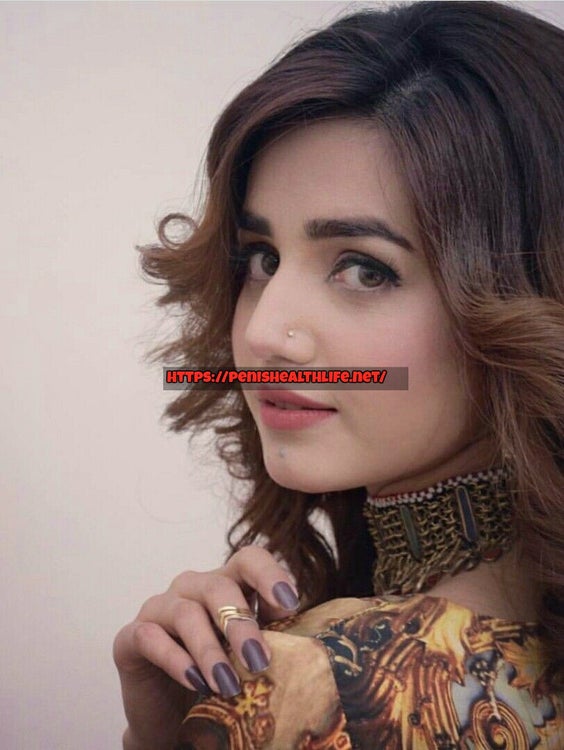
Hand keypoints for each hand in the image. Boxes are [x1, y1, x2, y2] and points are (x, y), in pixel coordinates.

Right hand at [113, 545, 299, 749]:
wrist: (172, 718)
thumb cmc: (218, 678)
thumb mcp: (248, 654)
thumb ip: (269, 633)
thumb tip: (300, 631)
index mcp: (226, 584)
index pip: (249, 559)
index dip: (269, 573)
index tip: (290, 602)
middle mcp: (191, 587)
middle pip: (218, 586)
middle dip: (241, 624)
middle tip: (260, 660)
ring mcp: (158, 609)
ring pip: (186, 612)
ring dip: (210, 649)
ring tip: (228, 684)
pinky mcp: (130, 638)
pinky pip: (150, 638)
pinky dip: (176, 660)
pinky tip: (195, 682)